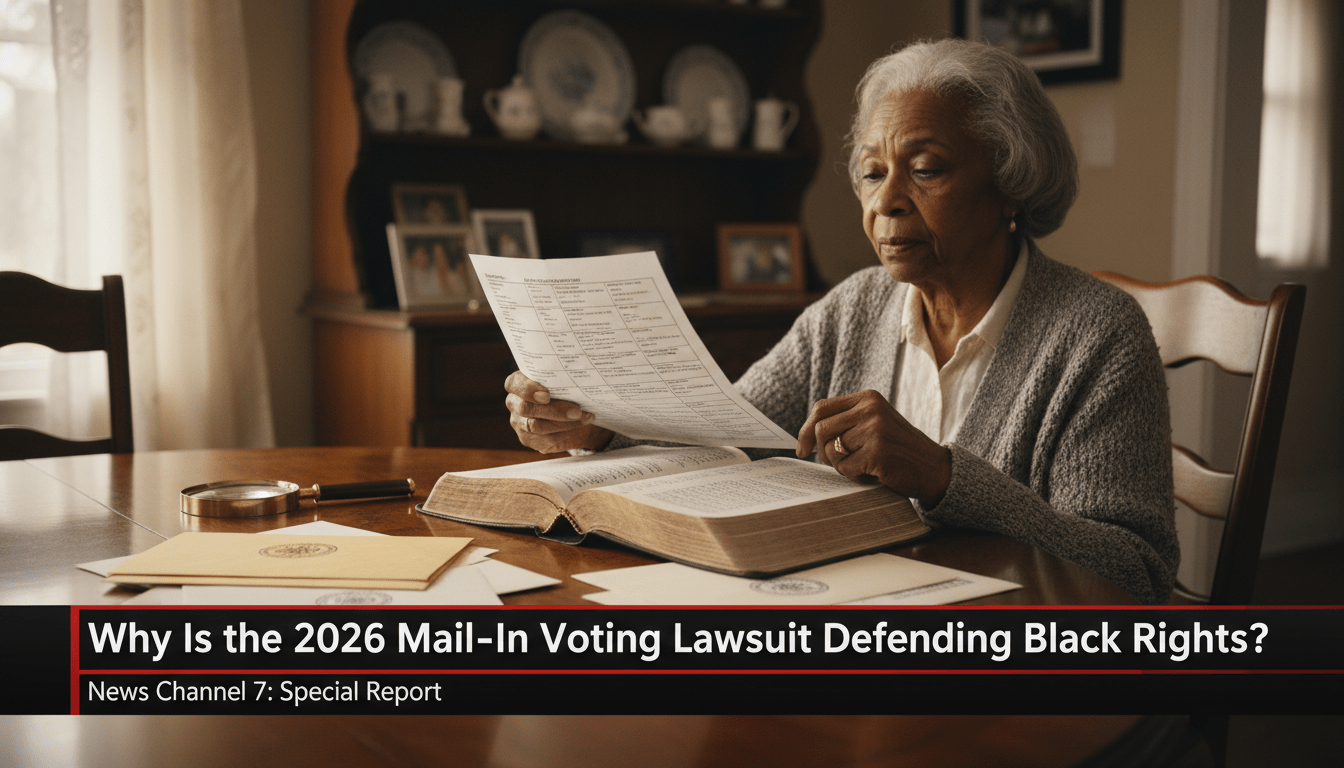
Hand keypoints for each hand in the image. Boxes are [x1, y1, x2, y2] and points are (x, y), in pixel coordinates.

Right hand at [504, 371, 612, 453]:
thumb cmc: (562, 387)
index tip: (547, 395)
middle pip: (526, 408)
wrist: (568, 410)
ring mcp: (518, 422)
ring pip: (537, 426)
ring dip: (565, 423)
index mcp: (517, 383)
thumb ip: (561, 376)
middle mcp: (514, 403)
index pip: (514, 384)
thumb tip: (579, 377)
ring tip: (585, 417)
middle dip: (554, 410)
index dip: (528, 390)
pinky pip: (546, 438)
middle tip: (577, 411)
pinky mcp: (528, 438)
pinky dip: (566, 432)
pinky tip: (579, 425)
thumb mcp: (559, 378)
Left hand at [796, 390, 951, 506]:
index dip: (806, 430)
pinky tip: (872, 475)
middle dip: (822, 452)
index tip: (802, 449)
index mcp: (868, 398)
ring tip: (862, 467)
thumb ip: (847, 422)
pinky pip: (845, 468)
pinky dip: (854, 477)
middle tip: (835, 464)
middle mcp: (870, 409)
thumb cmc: (898, 450)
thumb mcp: (874, 424)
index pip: (821, 408)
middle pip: (821, 429)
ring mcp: (874, 430)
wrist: (934, 468)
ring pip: (831, 450)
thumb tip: (807, 436)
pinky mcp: (877, 452)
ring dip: (841, 466)